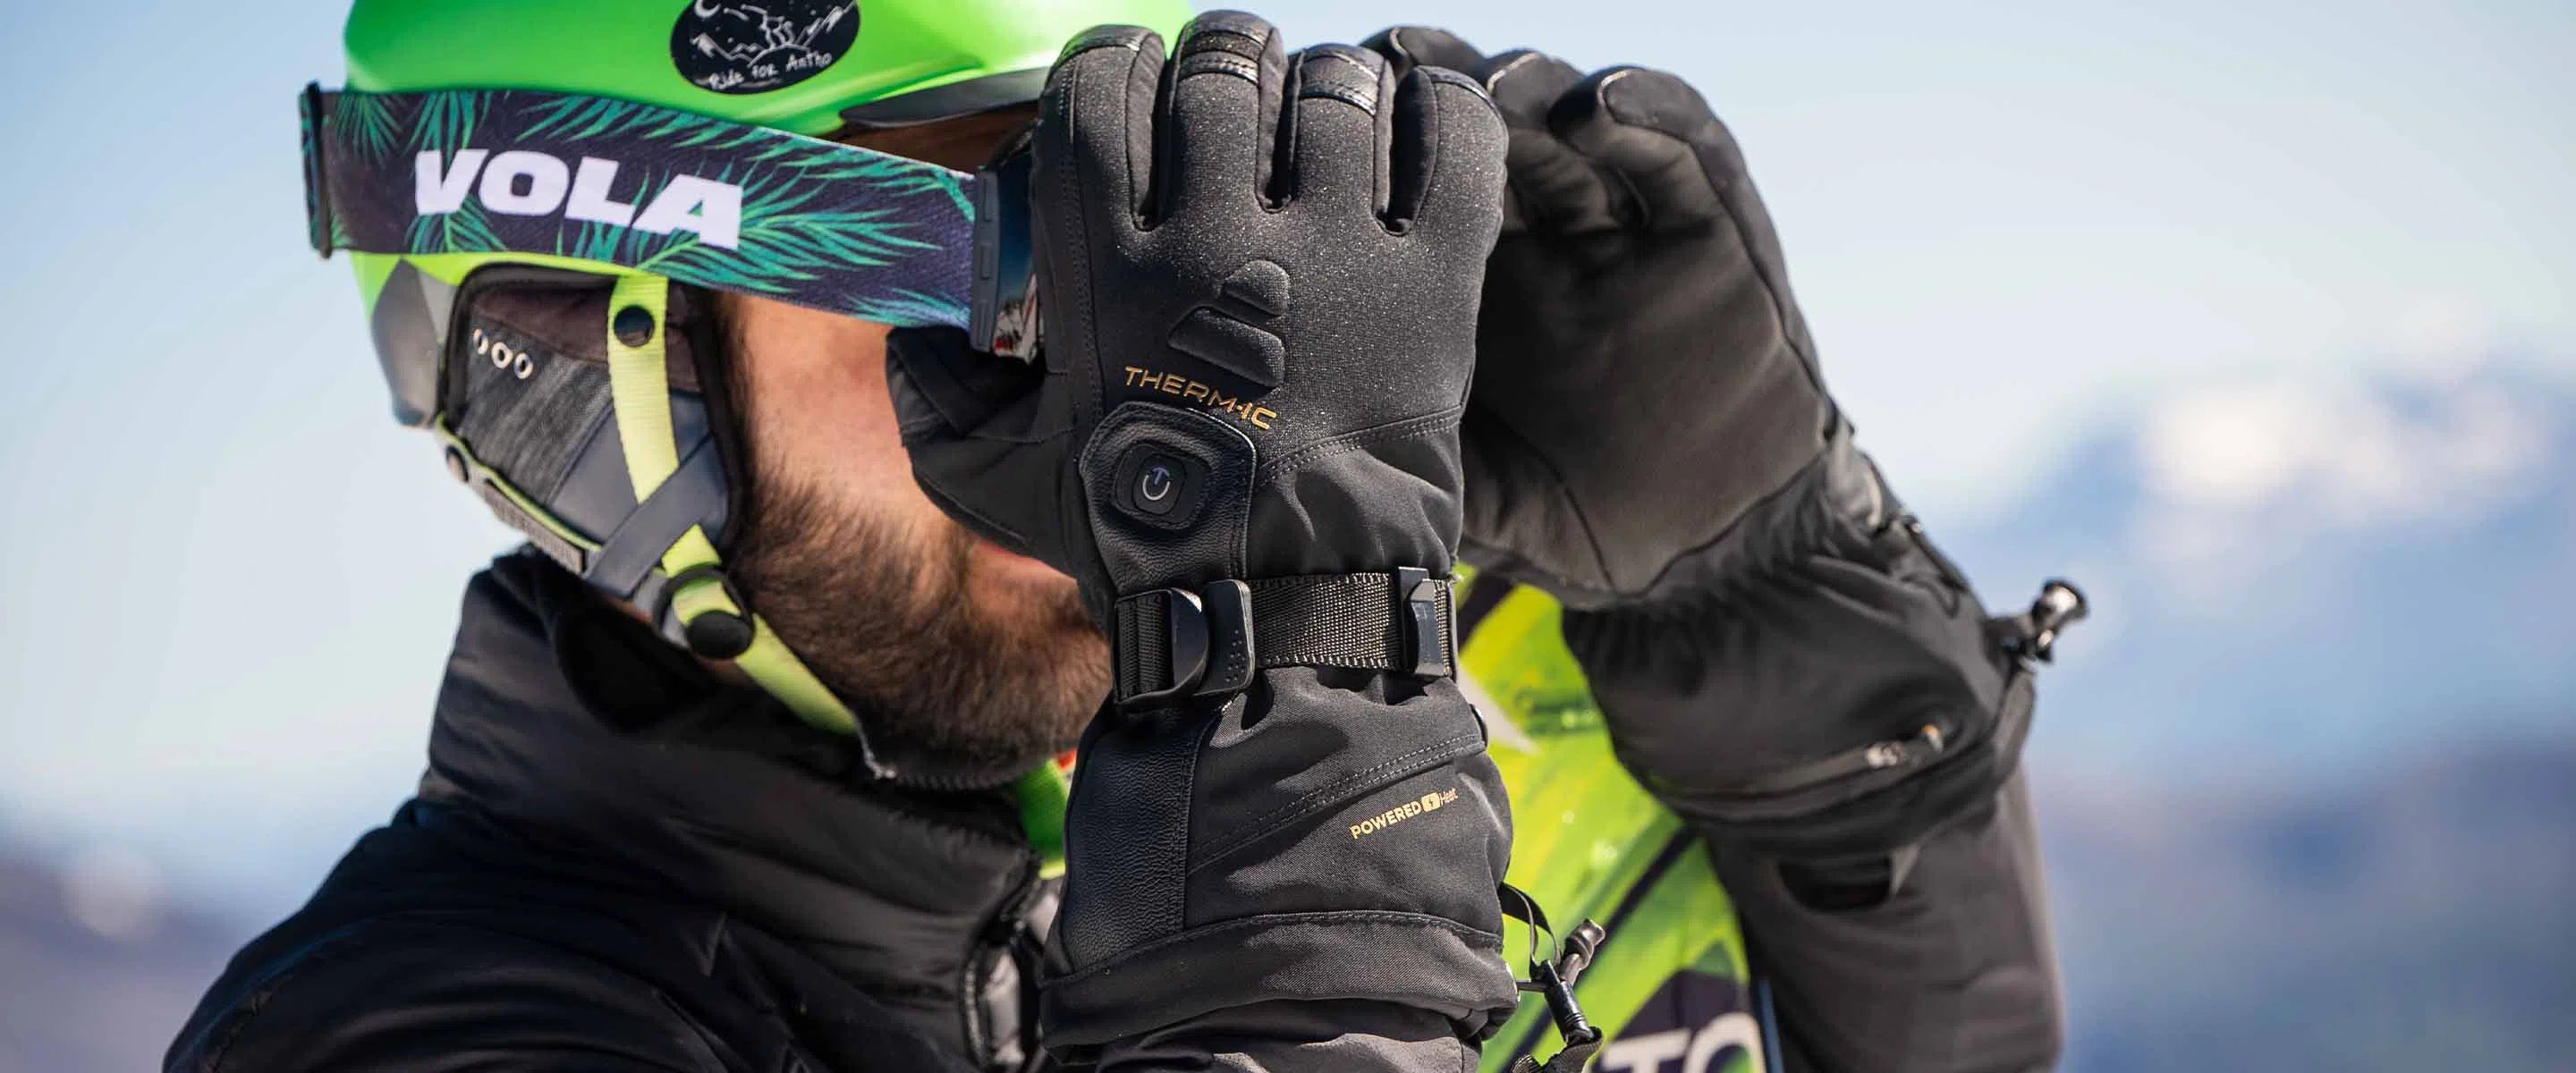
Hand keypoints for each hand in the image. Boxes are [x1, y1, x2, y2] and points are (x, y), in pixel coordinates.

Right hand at [891, 12, 1519, 1053]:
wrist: (1279, 616)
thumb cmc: (1136, 548)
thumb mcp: (990, 478)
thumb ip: (932, 390)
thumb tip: (910, 328)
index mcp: (1105, 265)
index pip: (1101, 83)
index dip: (1114, 65)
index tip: (1130, 90)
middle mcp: (1217, 238)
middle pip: (1219, 67)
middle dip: (1220, 66)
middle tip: (1230, 108)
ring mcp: (1336, 254)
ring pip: (1333, 87)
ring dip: (1322, 90)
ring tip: (1318, 131)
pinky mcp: (1432, 282)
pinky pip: (1450, 134)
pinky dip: (1438, 105)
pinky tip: (1413, 119)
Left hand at [1367, 29, 1876, 608]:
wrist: (1707, 548)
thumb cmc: (1568, 514)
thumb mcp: (1458, 485)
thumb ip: (1393, 450)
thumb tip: (1289, 451)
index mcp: (1464, 283)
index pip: (1406, 183)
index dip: (1367, 138)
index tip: (1312, 107)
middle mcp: (1539, 237)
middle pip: (1479, 128)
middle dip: (1438, 88)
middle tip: (1393, 63)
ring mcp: (1624, 228)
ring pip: (1569, 125)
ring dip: (1532, 88)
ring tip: (1498, 85)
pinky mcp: (1714, 232)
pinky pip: (1682, 154)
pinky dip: (1648, 114)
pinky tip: (1602, 101)